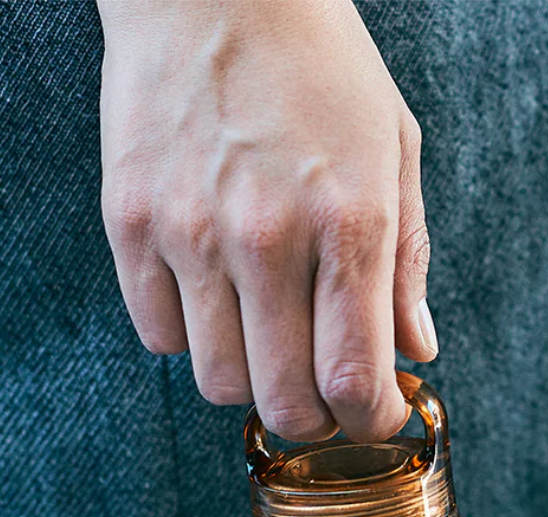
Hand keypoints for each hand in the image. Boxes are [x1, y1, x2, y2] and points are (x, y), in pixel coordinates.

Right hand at [97, 0, 435, 442]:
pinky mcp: (131, 225)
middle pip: (284, 402)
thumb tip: (417, 353)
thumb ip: (407, 262)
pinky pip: (160, 337)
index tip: (371, 416)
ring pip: (217, 383)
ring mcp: (192, 233)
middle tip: (319, 392)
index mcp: (350, 221)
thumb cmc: (318, 64)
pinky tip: (211, 291)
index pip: (354, 379)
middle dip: (311, 418)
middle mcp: (268, 237)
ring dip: (249, 377)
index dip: (367, 421)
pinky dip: (190, 334)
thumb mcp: (394, 148)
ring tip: (262, 330)